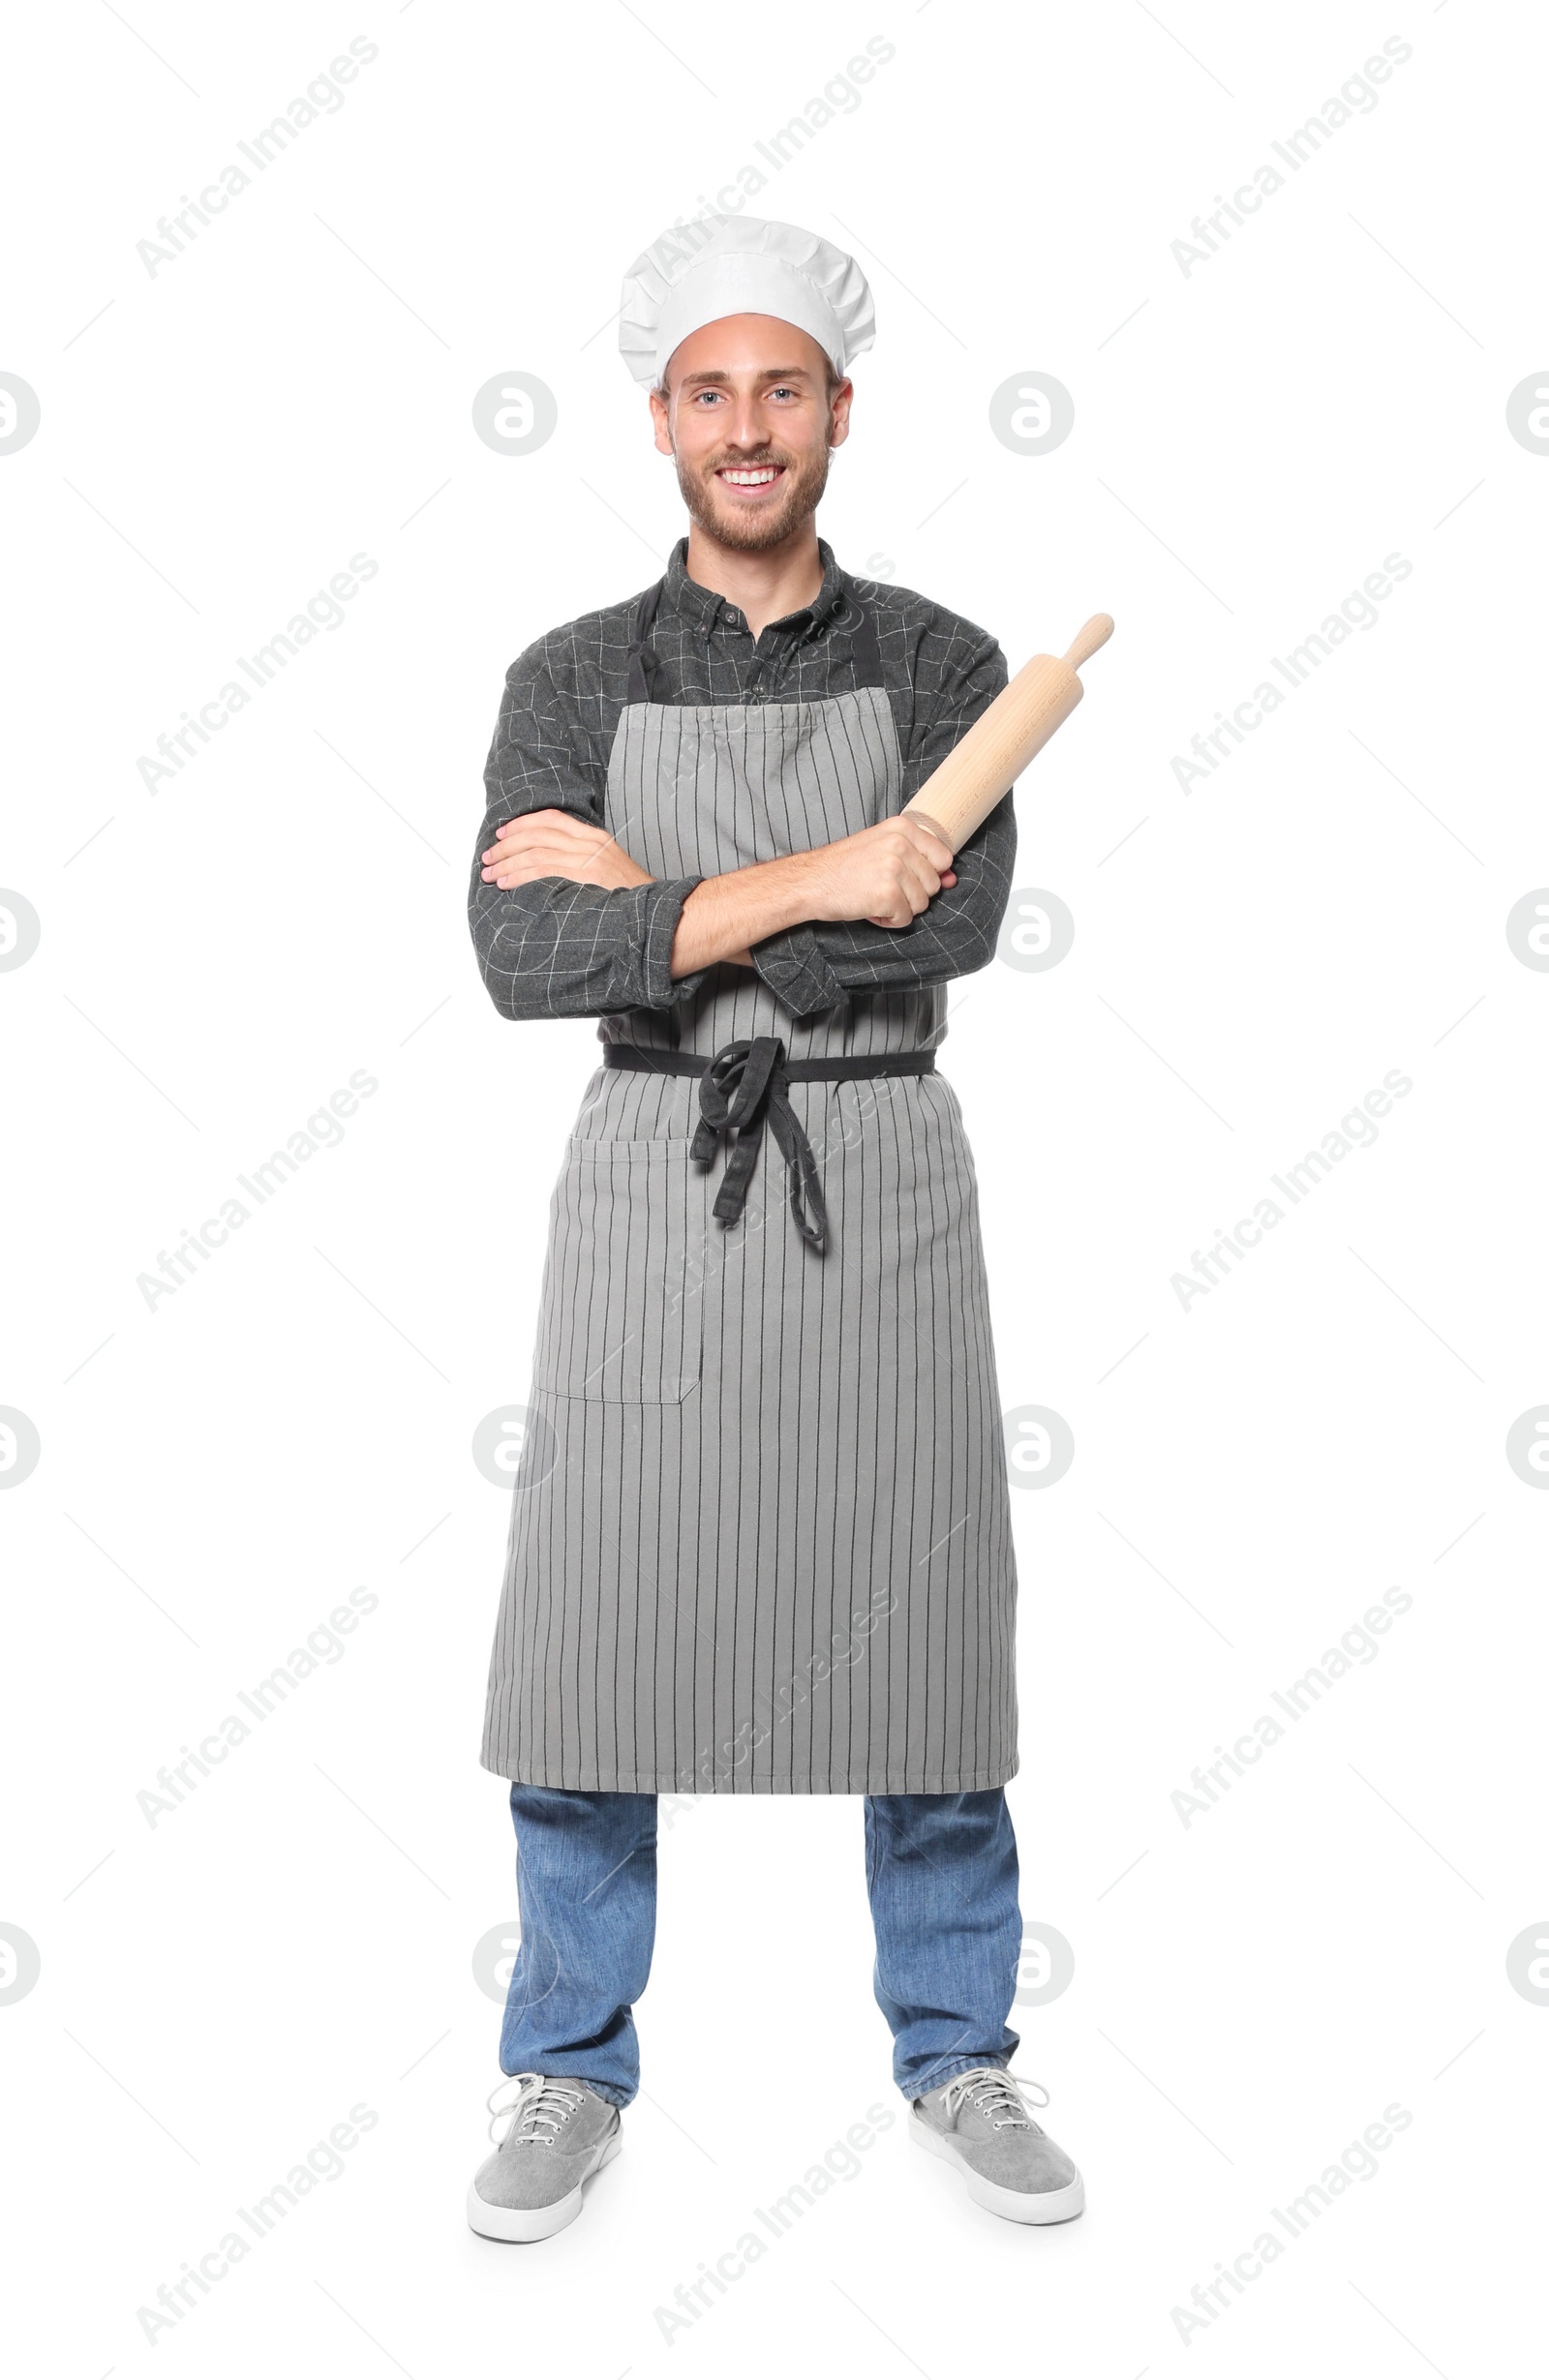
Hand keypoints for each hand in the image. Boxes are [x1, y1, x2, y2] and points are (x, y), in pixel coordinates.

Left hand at [480, 808, 651, 891]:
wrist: (656, 913)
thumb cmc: (630, 898)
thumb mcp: (609, 868)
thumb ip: (583, 859)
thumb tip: (548, 863)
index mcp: (595, 837)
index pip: (551, 818)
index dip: (522, 823)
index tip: (502, 834)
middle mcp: (590, 843)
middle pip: (537, 833)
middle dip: (506, 845)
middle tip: (488, 857)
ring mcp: (588, 859)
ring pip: (534, 851)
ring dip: (506, 862)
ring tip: (489, 873)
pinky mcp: (584, 877)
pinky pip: (541, 871)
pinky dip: (518, 875)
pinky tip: (505, 883)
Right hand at [799, 815, 957, 929]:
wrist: (809, 881)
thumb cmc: (843, 867)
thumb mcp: (882, 849)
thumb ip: (919, 860)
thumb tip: (952, 879)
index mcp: (902, 828)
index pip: (943, 856)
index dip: (927, 873)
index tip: (905, 876)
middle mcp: (901, 844)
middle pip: (933, 883)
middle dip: (912, 893)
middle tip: (883, 887)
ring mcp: (895, 869)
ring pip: (922, 903)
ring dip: (900, 908)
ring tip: (875, 897)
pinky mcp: (888, 894)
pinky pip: (905, 919)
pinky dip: (889, 921)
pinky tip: (870, 908)